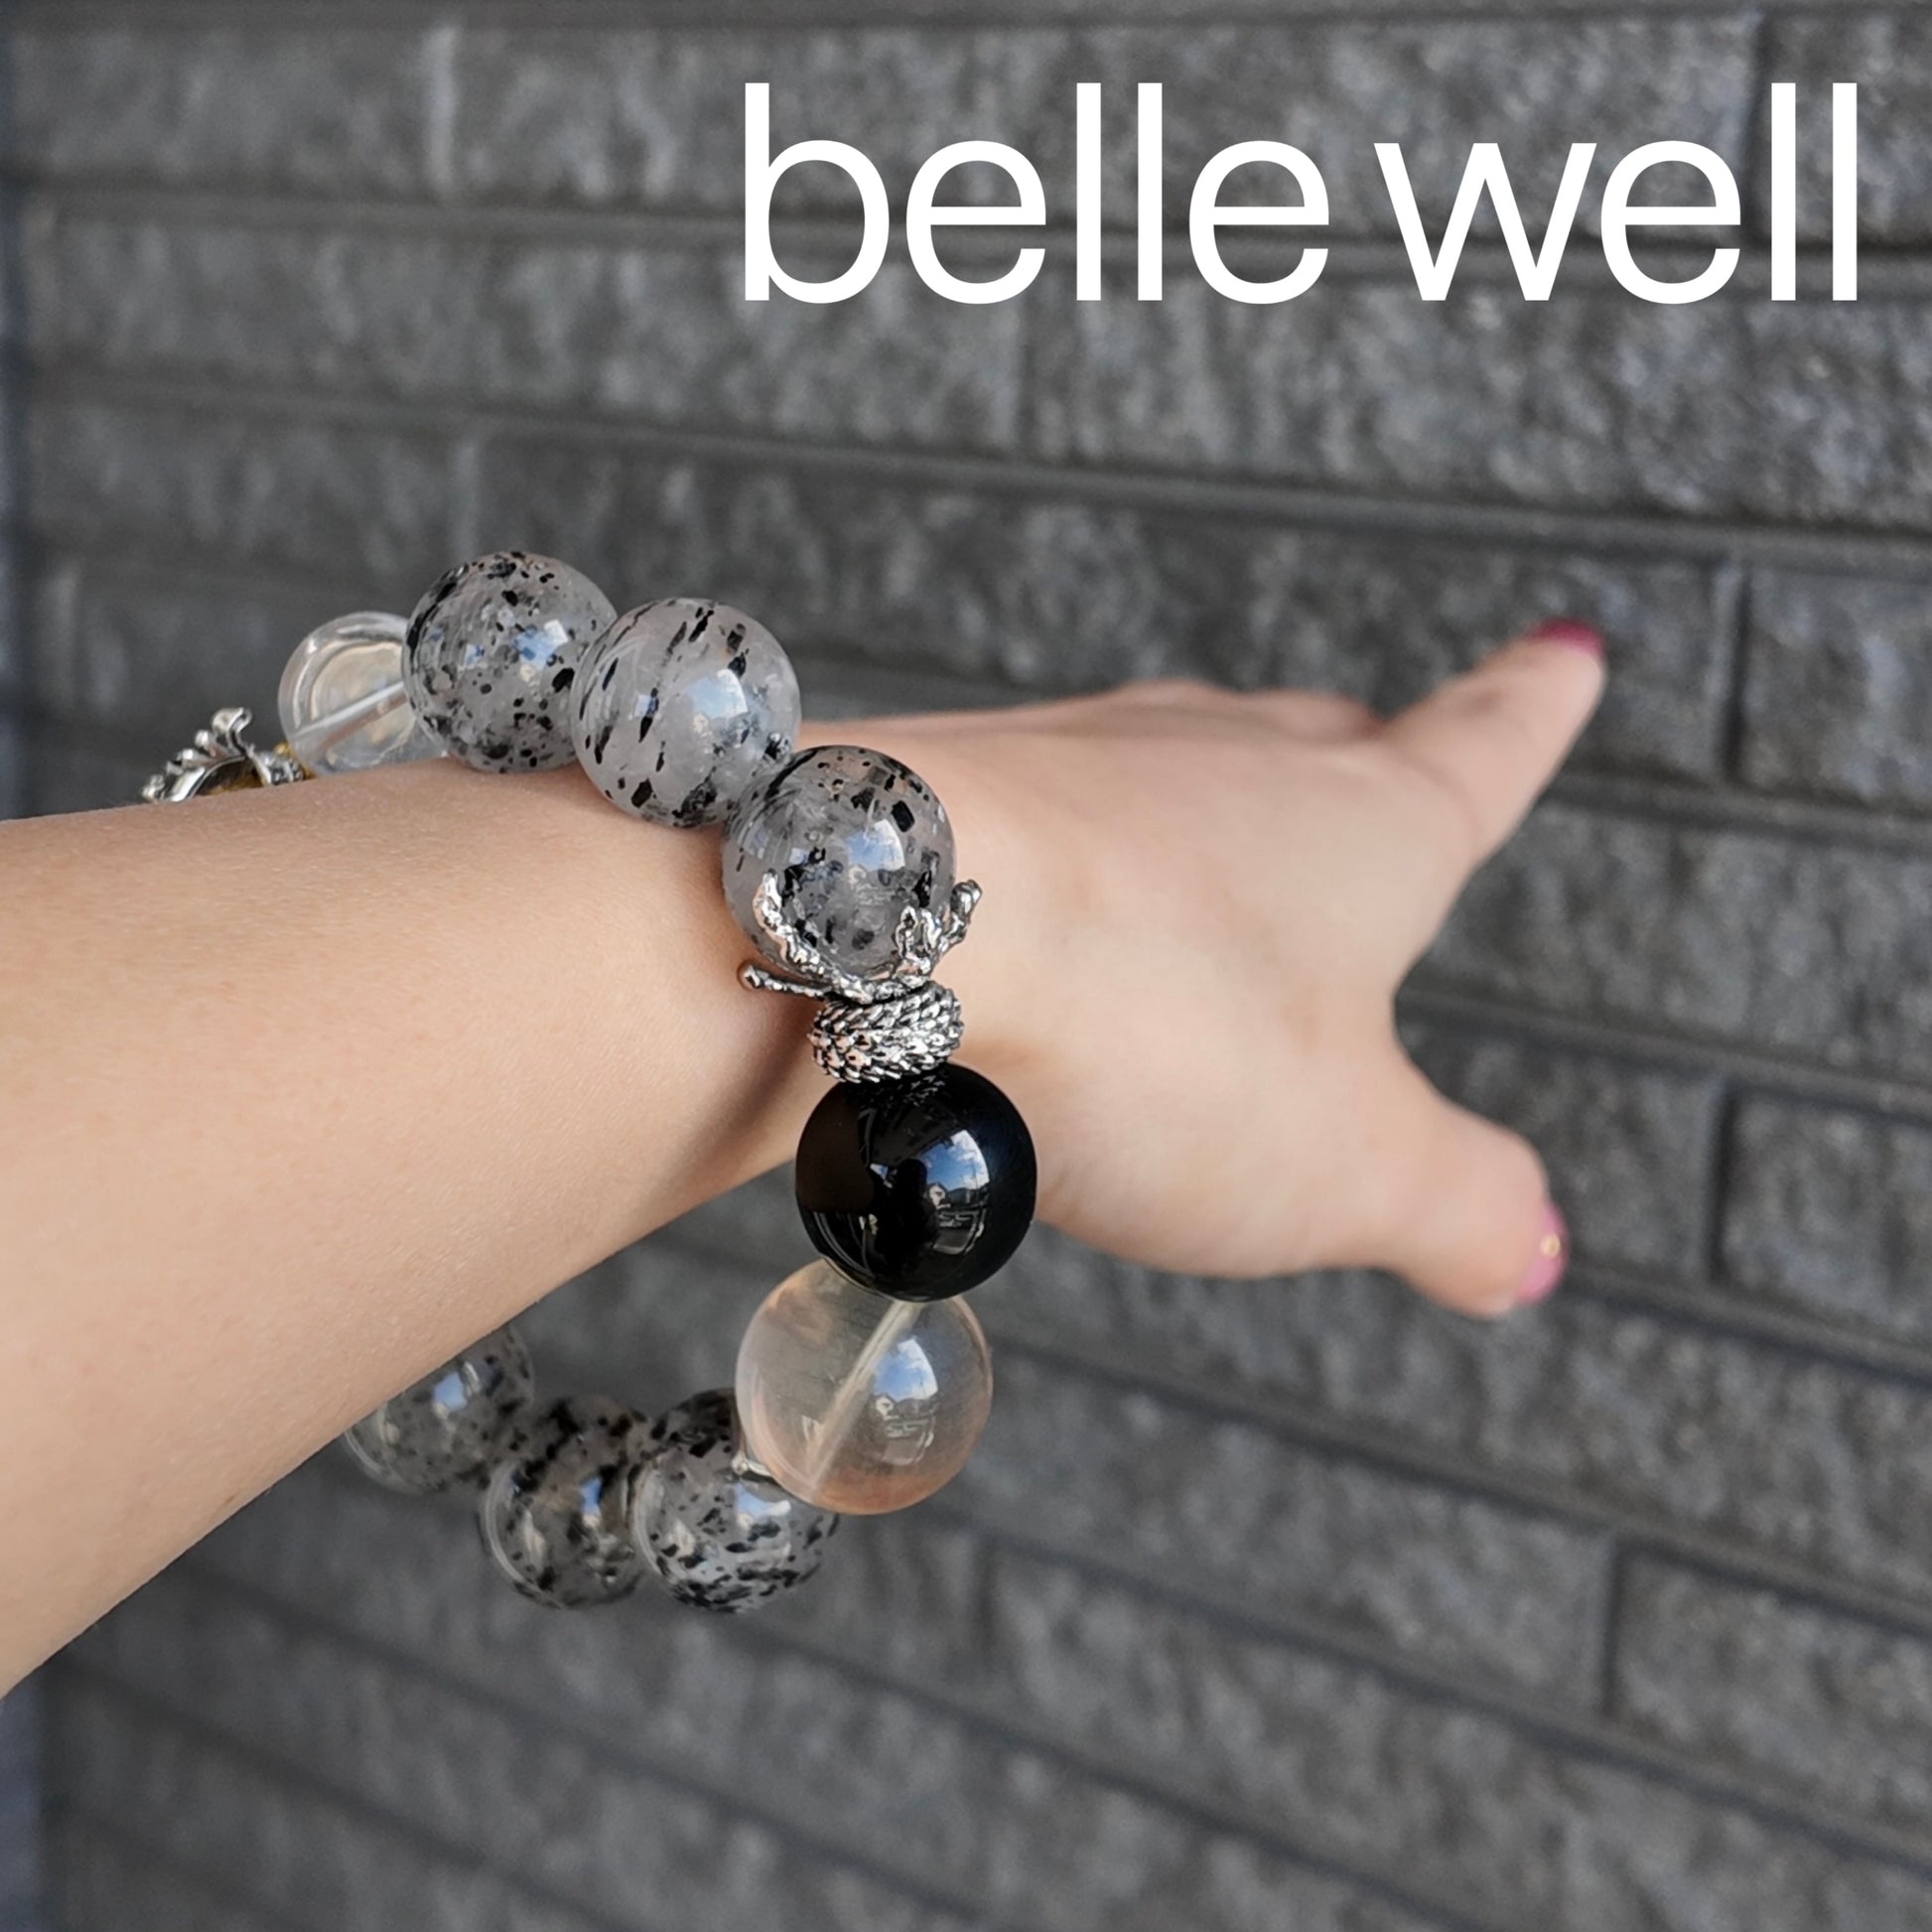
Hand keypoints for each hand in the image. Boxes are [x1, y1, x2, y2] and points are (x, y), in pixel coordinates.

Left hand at [864, 622, 1603, 1316]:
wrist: (877, 925)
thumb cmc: (1141, 1023)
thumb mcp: (1347, 1164)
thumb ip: (1454, 1203)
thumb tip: (1527, 1247)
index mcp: (1367, 824)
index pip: (1487, 747)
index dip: (1534, 712)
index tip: (1567, 658)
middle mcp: (1224, 760)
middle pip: (1322, 744)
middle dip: (1366, 762)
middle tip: (1388, 753)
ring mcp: (1080, 761)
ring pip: (1171, 774)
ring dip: (1199, 825)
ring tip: (1202, 887)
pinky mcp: (955, 793)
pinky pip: (1037, 830)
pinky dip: (1063, 881)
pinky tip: (1033, 942)